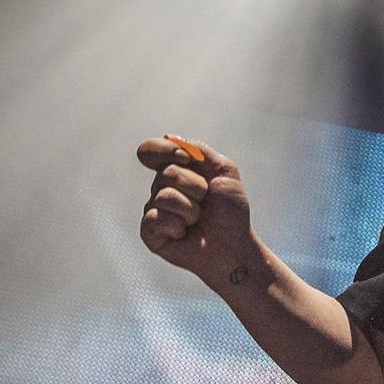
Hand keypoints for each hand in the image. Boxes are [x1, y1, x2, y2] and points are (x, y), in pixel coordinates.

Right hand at [135, 136, 255, 284]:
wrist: (234, 246)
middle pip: (166, 173)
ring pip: (164, 196)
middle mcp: (161, 188)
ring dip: (191, 209)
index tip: (186, 158)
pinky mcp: (149, 232)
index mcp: (176, 171)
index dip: (164, 150)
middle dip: (195, 187)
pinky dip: (178, 226)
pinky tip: (184, 233)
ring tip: (198, 220)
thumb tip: (169, 137)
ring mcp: (153, 209)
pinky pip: (156, 218)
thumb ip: (200, 151)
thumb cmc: (231, 211)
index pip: (151, 150)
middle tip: (207, 202)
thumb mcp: (224, 171)